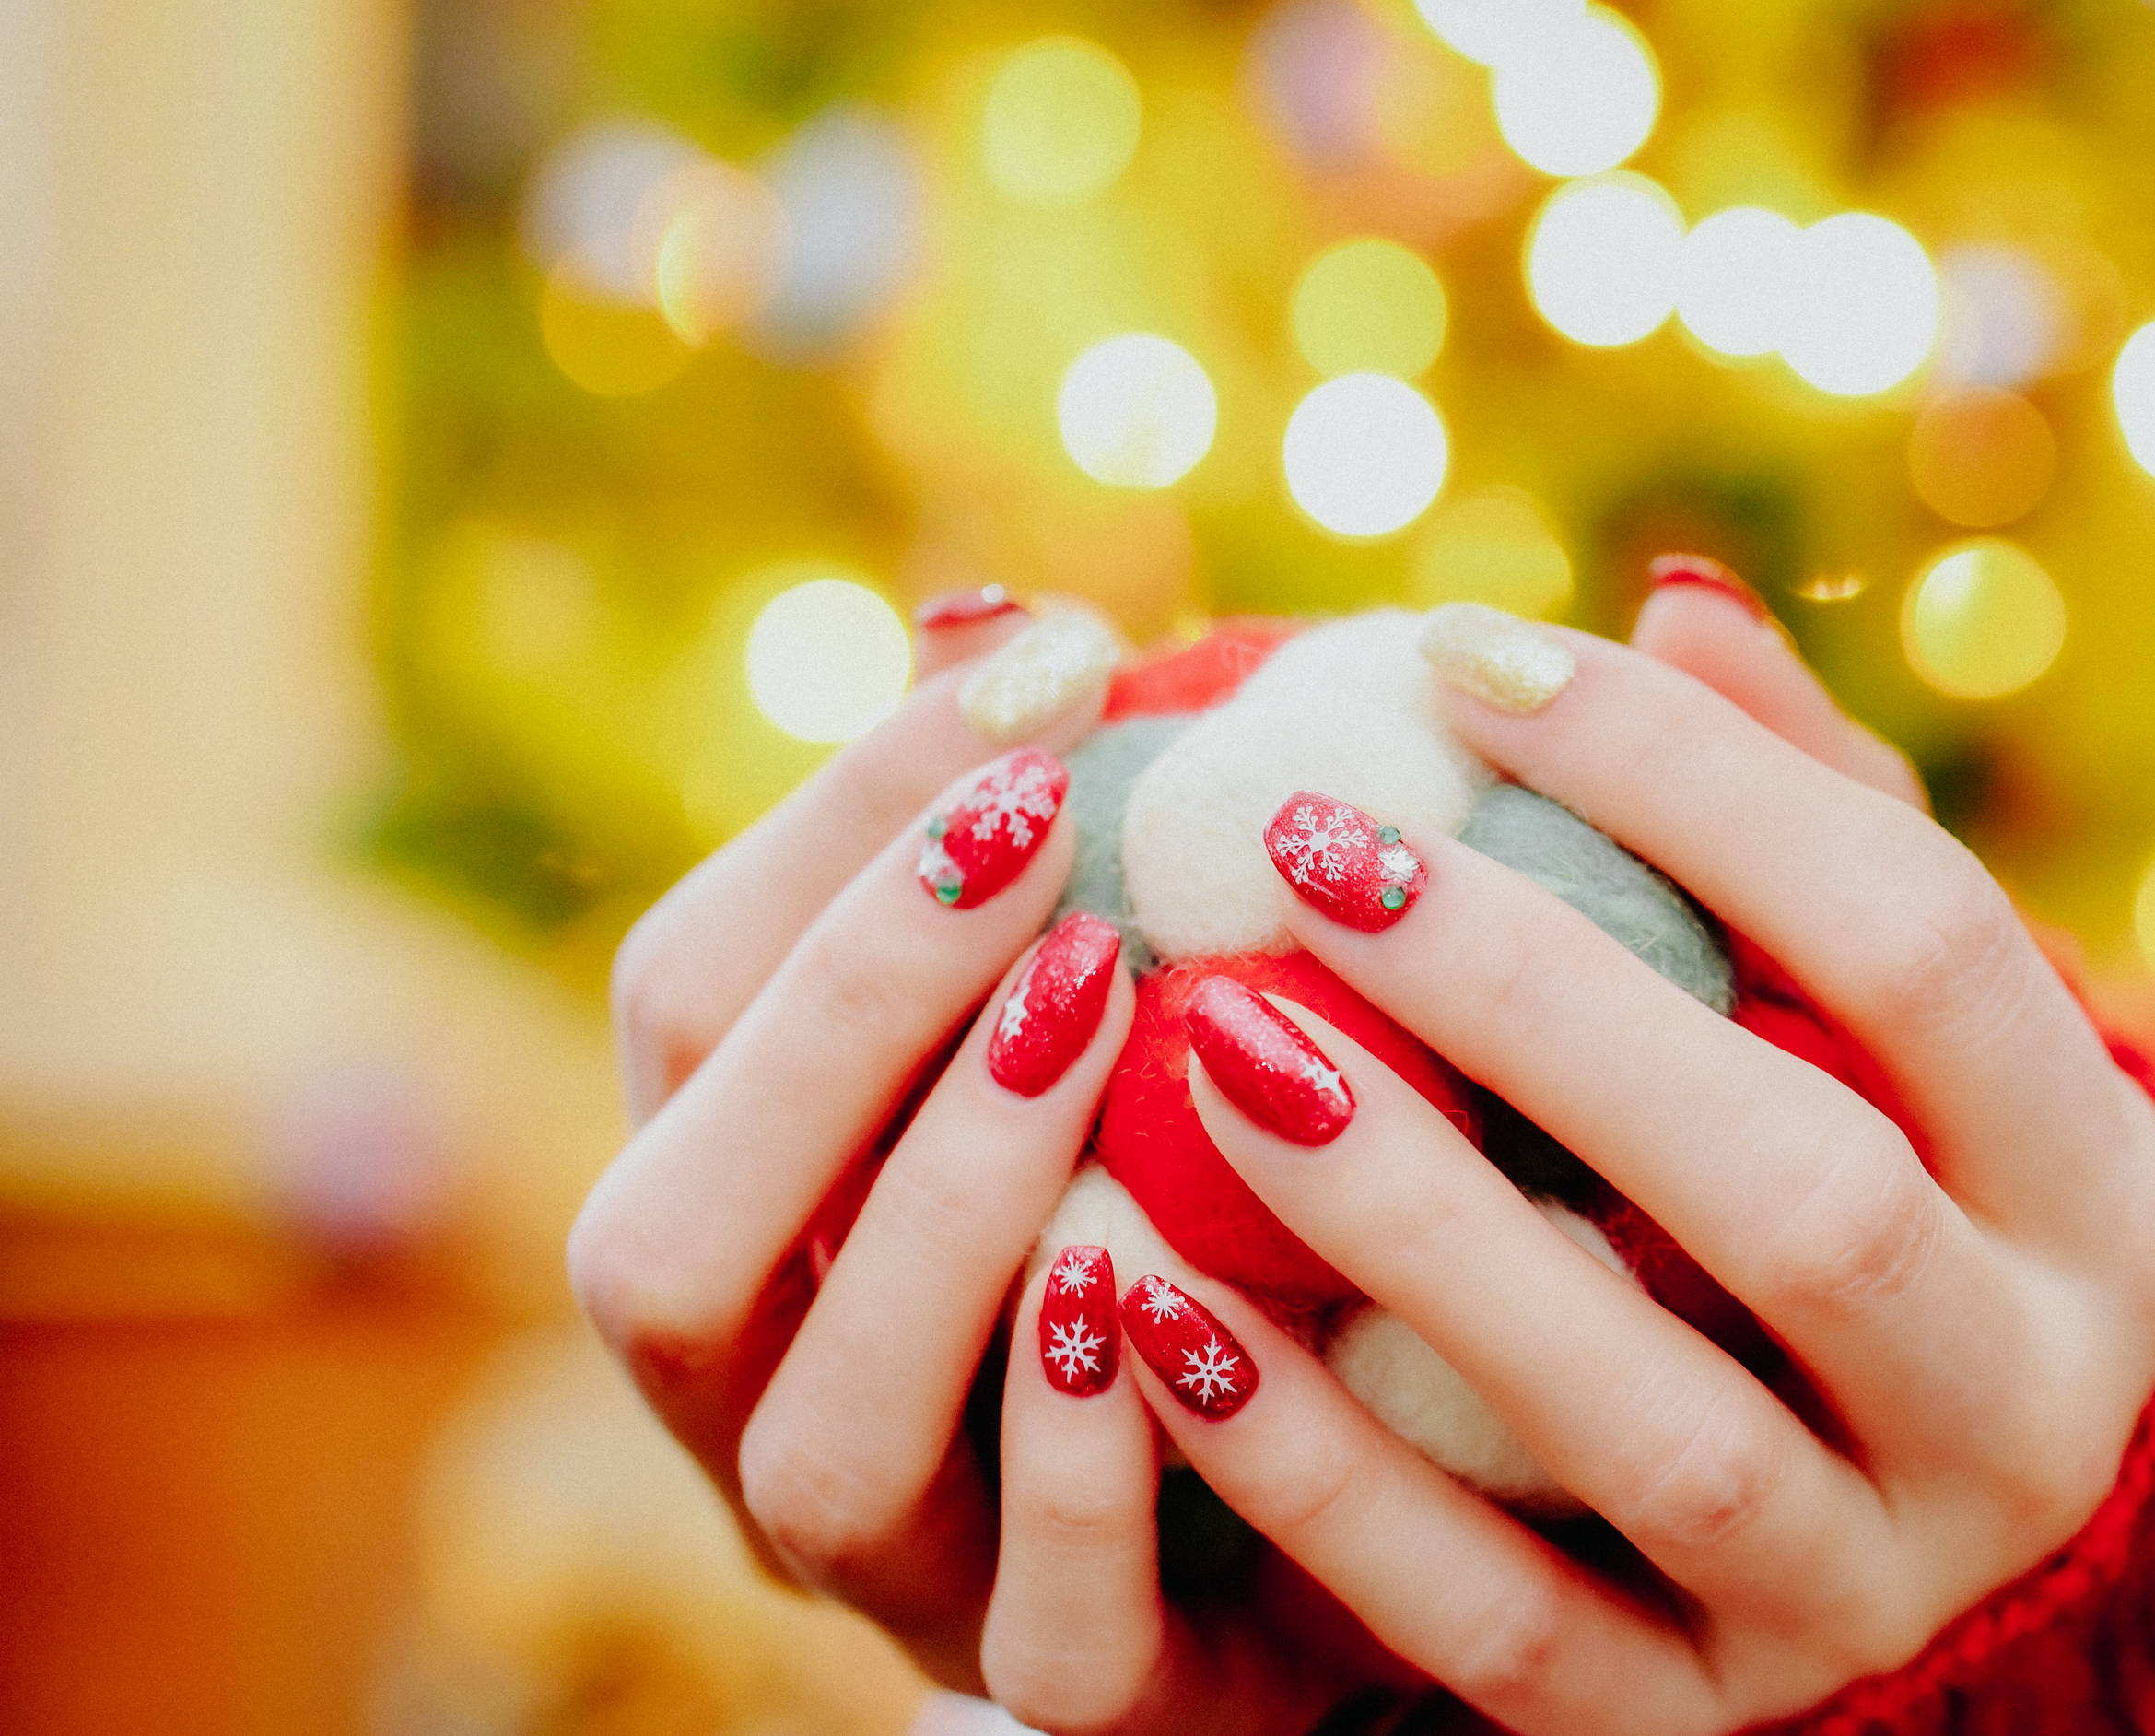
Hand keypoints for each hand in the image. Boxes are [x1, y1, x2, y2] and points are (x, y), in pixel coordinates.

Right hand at [568, 601, 1404, 1732]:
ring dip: (945, 1200)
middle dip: (842, 1005)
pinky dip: (1087, 1443)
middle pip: (660, 1235)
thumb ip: (1068, 842)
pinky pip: (1036, 1617)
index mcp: (757, 1214)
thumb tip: (1004, 611)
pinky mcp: (1083, 1688)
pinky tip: (1169, 1272)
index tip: (1044, 660)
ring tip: (1097, 1003)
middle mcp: (766, 1403)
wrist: (1408, 1478)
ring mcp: (902, 1571)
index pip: (688, 1002)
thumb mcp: (1149, 1002)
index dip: (836, 821)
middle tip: (1040, 814)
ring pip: (816, 1436)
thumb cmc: (1247, 1175)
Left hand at [1122, 608, 2154, 1734]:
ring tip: (1209, 1053)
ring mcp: (1869, 1595)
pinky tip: (1151, 1318)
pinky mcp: (1695, 1724)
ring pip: (1650, 1430)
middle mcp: (2027, 1412)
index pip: (1917, 945)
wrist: (1953, 1528)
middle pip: (1801, 1196)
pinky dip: (1319, 1478)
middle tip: (1305, 847)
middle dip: (1541, 1002)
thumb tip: (1666, 601)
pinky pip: (1496, 1624)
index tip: (1453, 659)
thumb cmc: (1891, 1186)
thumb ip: (1803, 824)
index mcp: (2108, 1199)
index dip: (1690, 781)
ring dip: (1417, 1232)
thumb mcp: (1904, 1031)